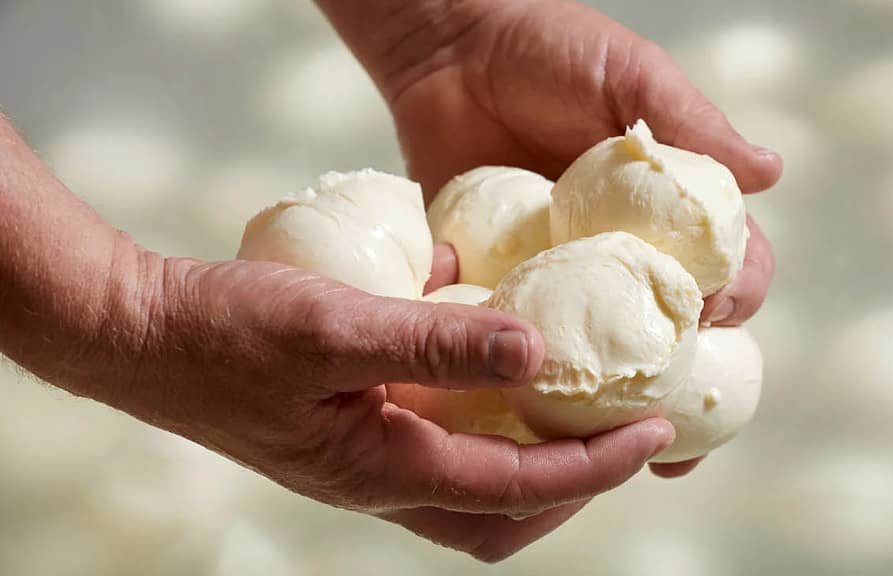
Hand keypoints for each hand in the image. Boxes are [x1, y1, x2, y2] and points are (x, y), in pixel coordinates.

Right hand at [108, 254, 674, 561]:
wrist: (139, 333)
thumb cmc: (223, 331)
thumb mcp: (332, 325)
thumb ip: (432, 338)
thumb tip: (534, 348)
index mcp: (382, 468)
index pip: (516, 489)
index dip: (594, 467)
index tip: (653, 432)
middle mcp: (379, 475)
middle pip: (500, 512)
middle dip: (570, 484)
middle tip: (621, 433)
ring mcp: (363, 454)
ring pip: (469, 480)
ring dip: (527, 453)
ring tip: (573, 405)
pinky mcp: (349, 424)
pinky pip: (432, 432)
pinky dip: (475, 407)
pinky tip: (485, 350)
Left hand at [380, 0, 779, 476]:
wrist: (450, 46)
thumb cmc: (549, 48)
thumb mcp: (629, 77)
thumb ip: (692, 125)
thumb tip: (771, 171)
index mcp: (669, 208)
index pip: (726, 266)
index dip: (735, 299)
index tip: (717, 317)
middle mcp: (624, 249)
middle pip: (672, 329)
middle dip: (688, 384)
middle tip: (684, 434)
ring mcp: (565, 271)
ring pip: (605, 351)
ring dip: (620, 405)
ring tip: (622, 455)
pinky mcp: (506, 280)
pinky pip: (529, 336)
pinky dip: (538, 378)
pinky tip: (541, 420)